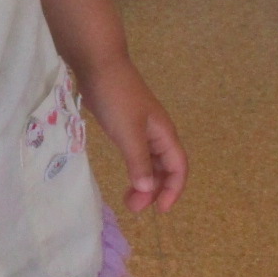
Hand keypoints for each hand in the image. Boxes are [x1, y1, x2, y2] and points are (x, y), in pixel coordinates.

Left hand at [80, 61, 186, 213]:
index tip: (159, 210)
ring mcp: (142, 129)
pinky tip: (124, 177)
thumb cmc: (116, 98)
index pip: (178, 167)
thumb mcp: (128, 133)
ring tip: (127, 200)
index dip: (173, 190)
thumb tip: (149, 190)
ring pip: (151, 163)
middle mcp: (158, 133)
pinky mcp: (126, 126)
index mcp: (164, 134)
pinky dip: (135, 169)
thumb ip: (139, 162)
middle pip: (165, 168)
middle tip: (134, 208)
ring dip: (144, 182)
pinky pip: (138, 154)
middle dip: (155, 190)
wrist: (98, 65)